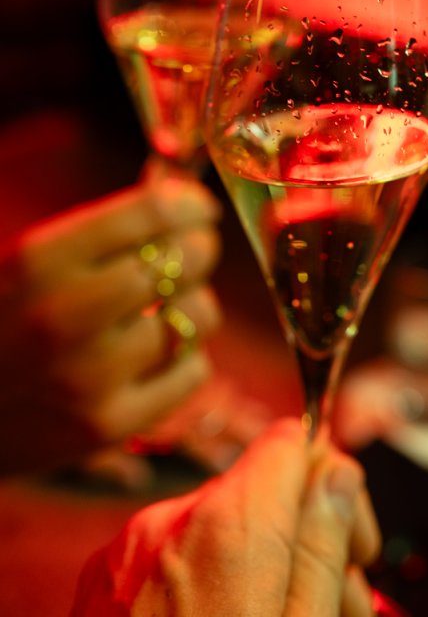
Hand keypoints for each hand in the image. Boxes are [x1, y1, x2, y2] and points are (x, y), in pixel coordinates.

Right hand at [0, 177, 222, 474]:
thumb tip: (185, 210)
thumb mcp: (29, 264)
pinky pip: (192, 373)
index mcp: (41, 261)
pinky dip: (186, 358)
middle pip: (182, 262)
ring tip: (169, 308)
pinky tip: (156, 356)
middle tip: (196, 251)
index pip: (150, 213)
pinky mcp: (108, 426)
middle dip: (200, 249)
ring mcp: (89, 377)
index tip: (201, 208)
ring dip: (194, 305)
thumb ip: (101, 236)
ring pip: (197, 316)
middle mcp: (65, 316)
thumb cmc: (1, 322)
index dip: (189, 205)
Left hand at [72, 418, 381, 616]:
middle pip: (260, 488)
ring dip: (256, 561)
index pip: (291, 442)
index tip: (348, 540)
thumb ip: (323, 546)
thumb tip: (336, 474)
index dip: (331, 481)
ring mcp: (130, 550)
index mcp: (229, 526)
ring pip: (219, 523)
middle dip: (301, 535)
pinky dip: (205, 578)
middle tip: (327, 604)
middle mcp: (172, 521)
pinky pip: (174, 551)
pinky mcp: (105, 579)